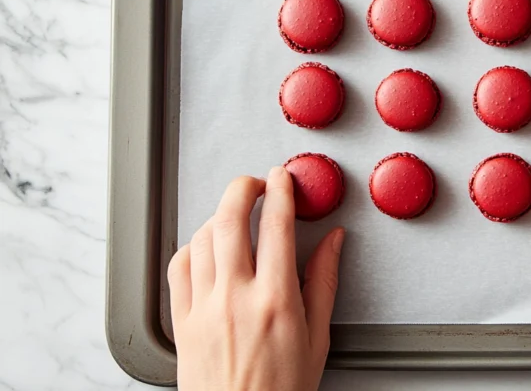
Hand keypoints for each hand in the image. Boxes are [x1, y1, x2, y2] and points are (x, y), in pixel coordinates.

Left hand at [168, 166, 344, 390]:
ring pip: (201, 238)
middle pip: (229, 219)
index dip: (280, 191)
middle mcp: (235, 298)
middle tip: (255, 183)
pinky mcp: (182, 320)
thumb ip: (323, 281)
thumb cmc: (281, 389)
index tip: (282, 178)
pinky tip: (207, 247)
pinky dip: (192, 245)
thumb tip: (333, 242)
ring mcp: (203, 307)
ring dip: (218, 215)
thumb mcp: (318, 337)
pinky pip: (179, 266)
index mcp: (276, 300)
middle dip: (243, 188)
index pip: (276, 225)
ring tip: (235, 215)